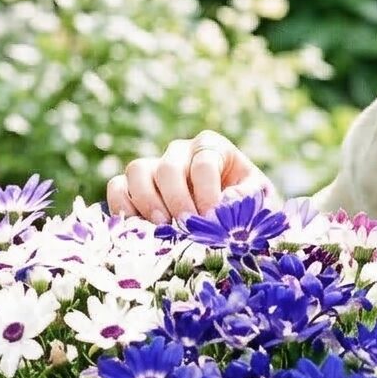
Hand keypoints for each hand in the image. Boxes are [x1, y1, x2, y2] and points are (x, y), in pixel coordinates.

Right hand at [105, 131, 274, 221]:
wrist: (229, 221)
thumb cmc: (246, 207)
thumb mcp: (258, 200)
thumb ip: (248, 198)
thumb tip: (225, 201)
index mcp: (212, 147)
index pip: (203, 162)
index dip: (207, 192)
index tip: (212, 218)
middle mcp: (180, 152)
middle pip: (168, 168)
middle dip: (177, 201)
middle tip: (186, 227)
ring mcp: (154, 166)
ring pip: (137, 171)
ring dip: (147, 202)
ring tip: (163, 229)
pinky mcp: (134, 186)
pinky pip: (117, 187)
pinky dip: (122, 207)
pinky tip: (138, 230)